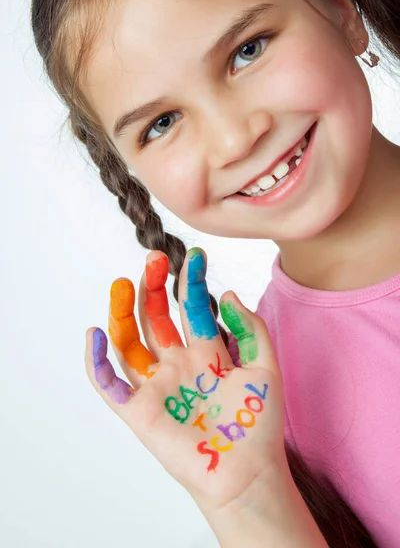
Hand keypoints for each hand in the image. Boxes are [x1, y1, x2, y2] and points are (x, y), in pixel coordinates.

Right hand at [85, 248, 286, 515]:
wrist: (248, 472)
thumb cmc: (258, 425)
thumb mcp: (265, 368)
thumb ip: (251, 330)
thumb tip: (227, 294)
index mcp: (206, 352)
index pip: (191, 308)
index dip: (191, 281)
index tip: (196, 255)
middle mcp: (177, 364)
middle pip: (156, 318)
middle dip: (153, 287)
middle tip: (154, 259)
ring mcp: (157, 385)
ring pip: (129, 342)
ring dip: (122, 312)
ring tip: (122, 283)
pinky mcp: (139, 410)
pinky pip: (109, 383)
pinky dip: (97, 360)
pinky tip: (96, 333)